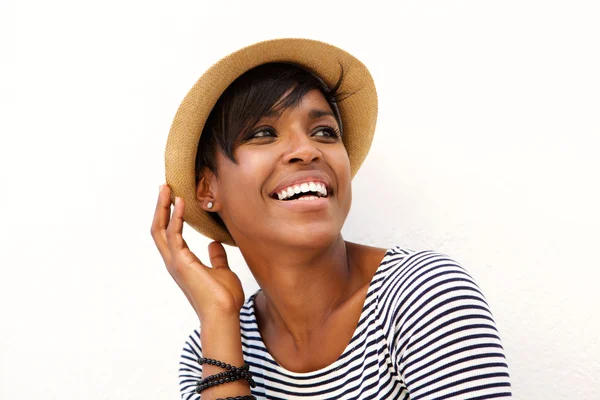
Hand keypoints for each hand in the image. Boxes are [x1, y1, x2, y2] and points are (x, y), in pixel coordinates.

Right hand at [151, 185, 244, 320]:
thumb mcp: (222, 271)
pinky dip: (176, 217)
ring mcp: (175, 262)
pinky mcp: (181, 262)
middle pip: (158, 229)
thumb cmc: (224, 298)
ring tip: (168, 189)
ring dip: (163, 207)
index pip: (170, 234)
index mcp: (182, 262)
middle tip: (164, 187)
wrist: (225, 314)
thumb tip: (215, 244)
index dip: (170, 215)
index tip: (174, 197)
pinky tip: (181, 203)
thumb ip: (216, 258)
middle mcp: (174, 261)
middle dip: (160, 207)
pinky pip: (173, 235)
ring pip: (160, 229)